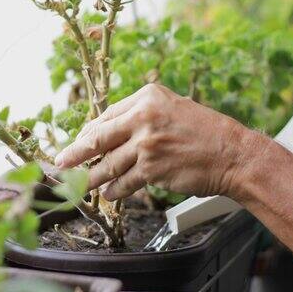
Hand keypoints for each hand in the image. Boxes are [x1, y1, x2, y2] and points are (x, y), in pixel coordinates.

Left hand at [55, 84, 264, 200]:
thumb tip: (109, 133)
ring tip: (77, 186)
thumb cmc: (205, 132)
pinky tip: (108, 194)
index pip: (106, 116)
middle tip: (59, 164)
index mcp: (147, 96)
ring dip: (90, 178)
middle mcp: (143, 117)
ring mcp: (146, 144)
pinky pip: (123, 183)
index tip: (77, 143)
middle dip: (73, 154)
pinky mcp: (152, 169)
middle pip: (97, 138)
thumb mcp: (172, 108)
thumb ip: (141, 116)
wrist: (233, 154)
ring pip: (107, 164)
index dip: (88, 133)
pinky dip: (114, 191)